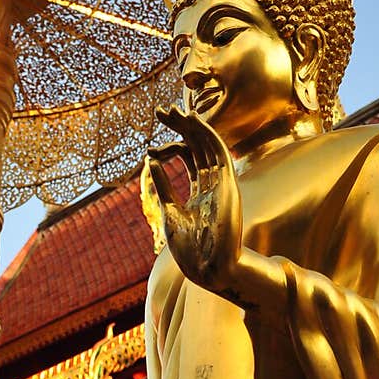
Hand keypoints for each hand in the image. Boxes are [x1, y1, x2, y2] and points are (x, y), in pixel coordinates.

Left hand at [147, 107, 242, 291]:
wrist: (210, 269)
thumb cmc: (191, 249)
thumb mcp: (170, 212)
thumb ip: (163, 187)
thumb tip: (151, 162)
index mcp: (200, 191)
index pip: (187, 157)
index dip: (171, 146)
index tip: (150, 146)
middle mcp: (212, 183)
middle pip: (197, 146)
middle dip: (180, 127)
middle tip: (162, 111)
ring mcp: (221, 182)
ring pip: (208, 145)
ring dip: (192, 126)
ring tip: (173, 110)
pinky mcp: (228, 184)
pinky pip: (219, 153)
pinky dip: (207, 136)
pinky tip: (193, 122)